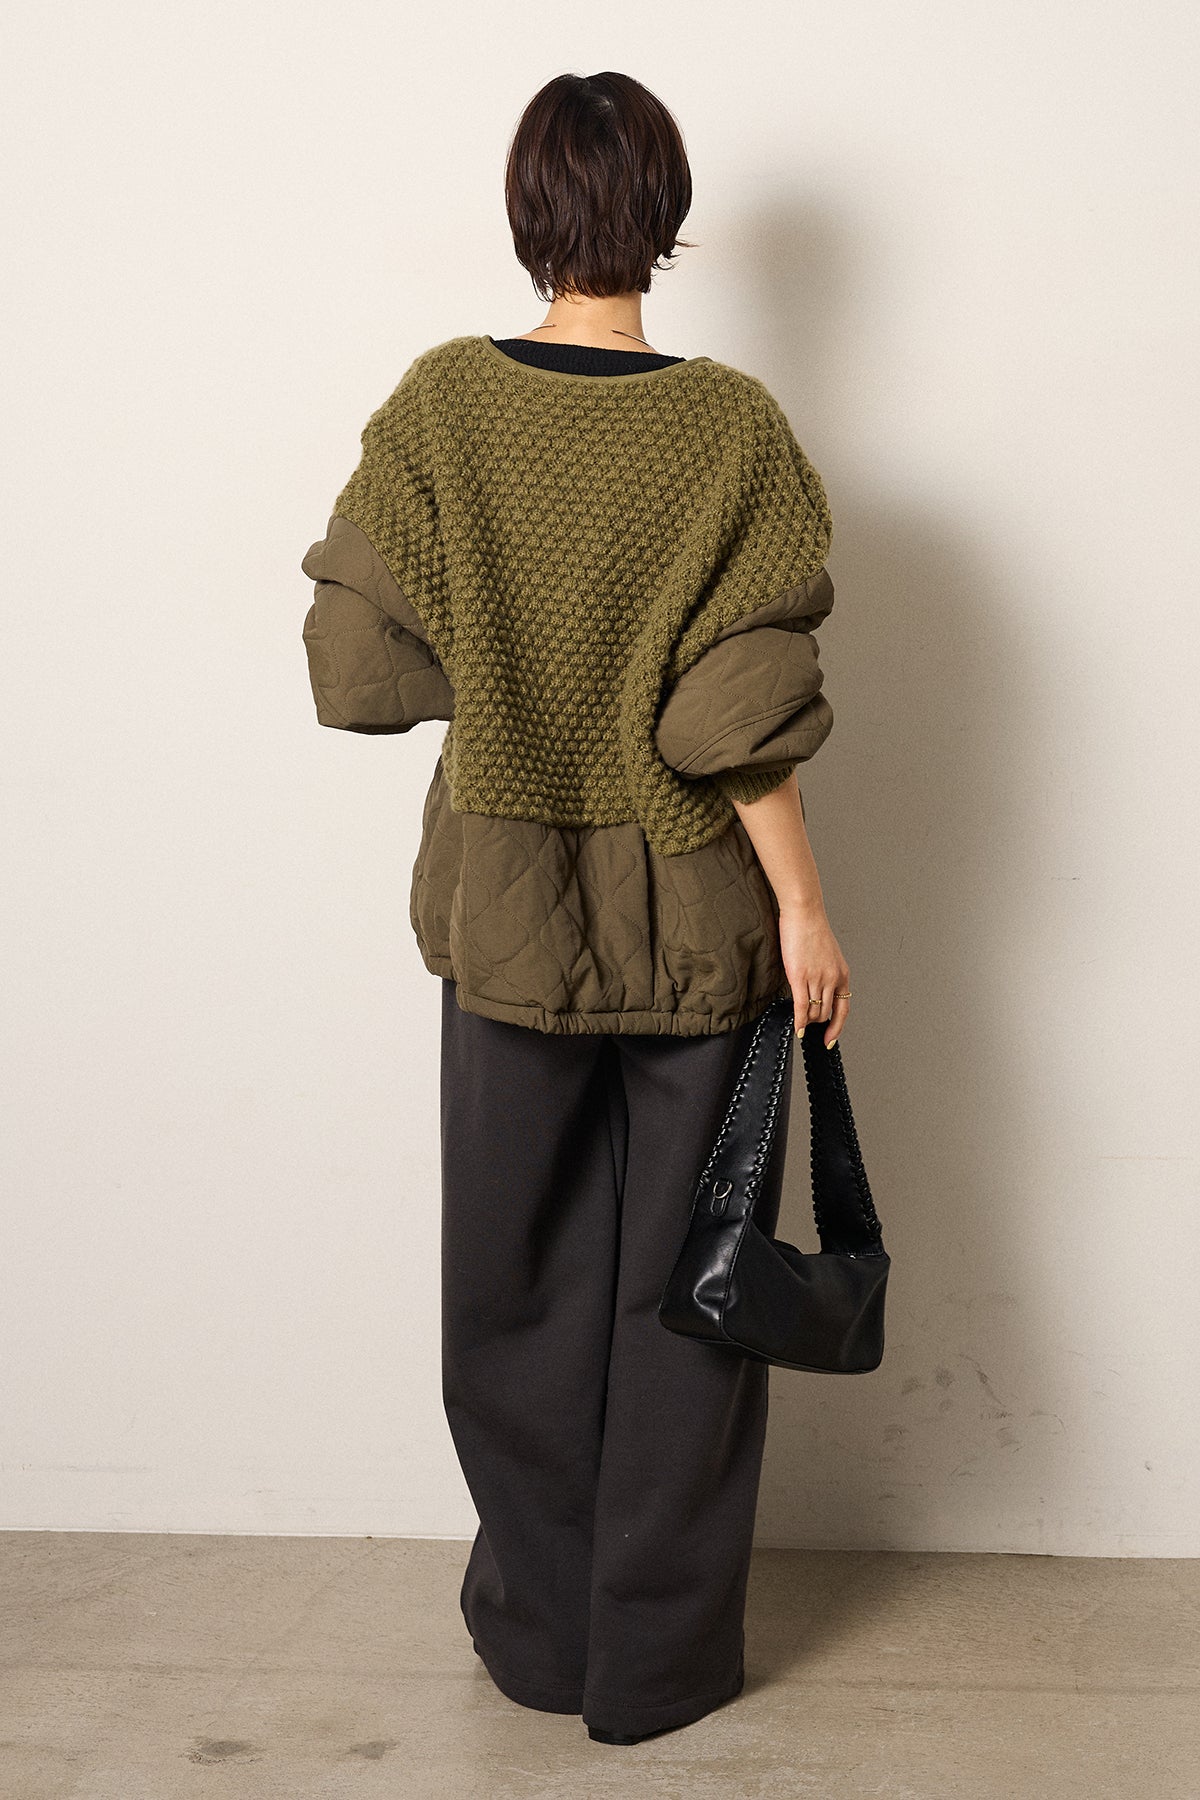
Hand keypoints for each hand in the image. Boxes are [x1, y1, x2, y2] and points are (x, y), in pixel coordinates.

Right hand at [777, 902, 850, 1047]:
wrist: (804, 914)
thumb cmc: (812, 929)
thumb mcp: (827, 955)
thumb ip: (826, 974)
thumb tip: (818, 991)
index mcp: (842, 974)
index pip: (843, 1009)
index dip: (837, 1027)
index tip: (830, 1039)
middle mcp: (833, 979)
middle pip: (827, 1013)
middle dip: (818, 1024)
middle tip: (808, 1028)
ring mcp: (817, 978)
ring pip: (815, 1012)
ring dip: (807, 1022)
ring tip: (800, 1024)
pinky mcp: (800, 976)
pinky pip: (802, 1006)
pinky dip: (799, 1021)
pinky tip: (796, 1028)